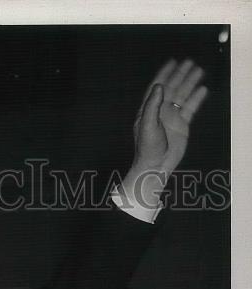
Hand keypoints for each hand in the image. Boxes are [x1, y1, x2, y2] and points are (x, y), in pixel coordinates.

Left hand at [119, 59, 207, 215]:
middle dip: (180, 75)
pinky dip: (196, 98)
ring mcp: (171, 117)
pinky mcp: (182, 124)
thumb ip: (153, 104)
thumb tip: (159, 86)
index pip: (156, 88)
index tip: (172, 62)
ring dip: (190, 83)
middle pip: (172, 88)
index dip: (164, 74)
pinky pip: (190, 108)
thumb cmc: (148, 148)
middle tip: (189, 62)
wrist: (156, 166)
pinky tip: (202, 90)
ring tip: (199, 71)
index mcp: (149, 110)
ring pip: (182, 96)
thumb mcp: (147, 124)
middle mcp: (160, 111)